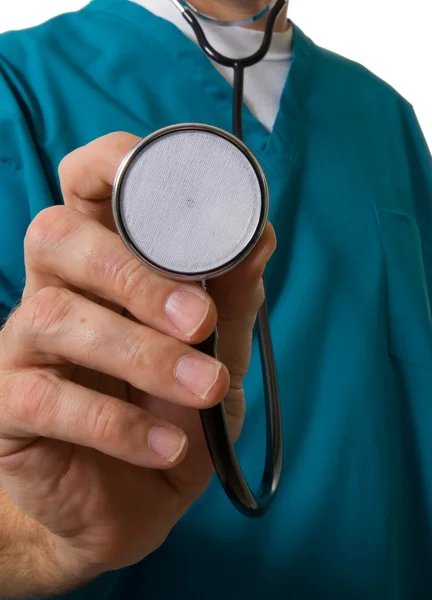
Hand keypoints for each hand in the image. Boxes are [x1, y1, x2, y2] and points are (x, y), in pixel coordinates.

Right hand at [0, 133, 275, 591]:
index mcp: (103, 258)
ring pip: (54, 315)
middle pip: (57, 236)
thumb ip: (233, 295)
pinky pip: (49, 399)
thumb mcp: (217, 348)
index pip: (87, 183)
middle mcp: (53, 287)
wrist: (141, 496)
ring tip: (203, 386)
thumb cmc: (176, 407)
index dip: (116, 165)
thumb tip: (259, 236)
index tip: (178, 189)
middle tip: (199, 318)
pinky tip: (167, 445)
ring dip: (141, 352)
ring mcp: (24, 345)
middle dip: (133, 274)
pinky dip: (119, 424)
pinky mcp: (10, 404)